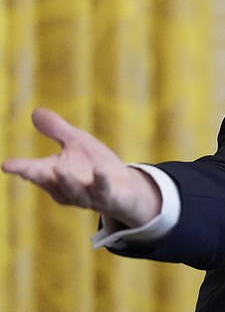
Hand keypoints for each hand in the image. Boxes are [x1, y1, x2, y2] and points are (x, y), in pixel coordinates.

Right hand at [2, 108, 160, 226]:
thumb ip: (57, 130)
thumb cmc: (95, 165)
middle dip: (40, 178)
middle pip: (52, 184)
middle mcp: (69, 190)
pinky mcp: (111, 199)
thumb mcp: (77, 143)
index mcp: (56, 176)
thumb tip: (35, 112)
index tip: (7, 165)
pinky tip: (101, 170)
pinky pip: (105, 193)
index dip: (21, 169)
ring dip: (68, 182)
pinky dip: (102, 182)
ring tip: (59, 169)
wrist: (126, 190)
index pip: (35, 172)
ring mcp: (89, 197)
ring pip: (75, 193)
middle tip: (28, 171)